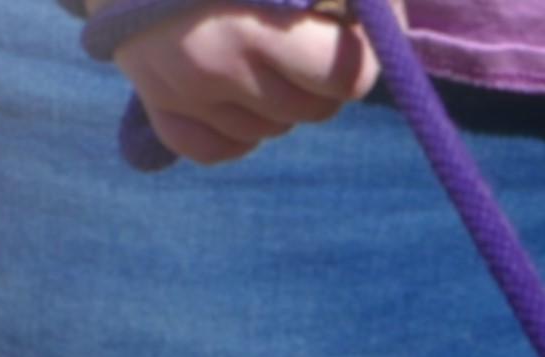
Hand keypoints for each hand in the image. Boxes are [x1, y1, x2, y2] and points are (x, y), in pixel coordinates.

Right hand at [114, 4, 379, 165]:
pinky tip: (230, 89)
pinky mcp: (155, 103)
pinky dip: (233, 128)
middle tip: (295, 33)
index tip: (349, 30)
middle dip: (317, 77)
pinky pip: (216, 148)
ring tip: (252, 46)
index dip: (359, 53)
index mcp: (257, 19)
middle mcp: (217, 59)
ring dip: (276, 98)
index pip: (347, 77)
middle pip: (315, 109)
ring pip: (272, 128)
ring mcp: (181, 86)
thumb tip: (389, 20)